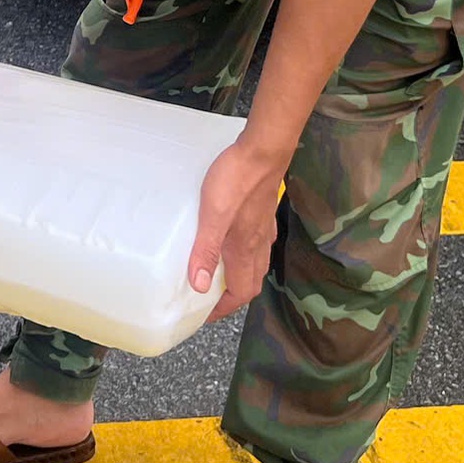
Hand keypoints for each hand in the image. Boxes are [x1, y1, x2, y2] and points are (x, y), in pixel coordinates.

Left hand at [188, 138, 289, 318]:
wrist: (263, 151)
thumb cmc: (237, 180)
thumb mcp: (213, 215)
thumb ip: (207, 250)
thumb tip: (200, 286)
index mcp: (245, 249)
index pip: (241, 292)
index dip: (224, 307)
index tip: (204, 312)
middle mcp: (258, 243)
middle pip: (251, 281)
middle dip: (231, 295)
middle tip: (208, 296)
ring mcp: (263, 227)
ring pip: (255, 263)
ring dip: (238, 274)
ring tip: (216, 272)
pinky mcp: (263, 212)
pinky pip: (257, 243)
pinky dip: (244, 252)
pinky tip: (231, 240)